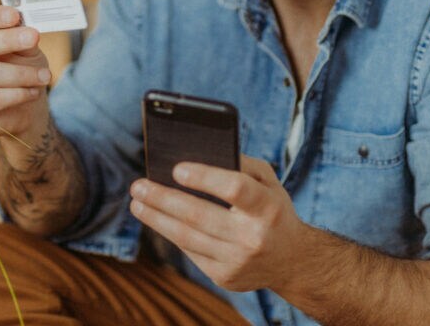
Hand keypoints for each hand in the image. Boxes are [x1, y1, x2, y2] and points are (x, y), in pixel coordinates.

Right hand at [0, 6, 51, 140]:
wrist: (19, 109)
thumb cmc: (16, 70)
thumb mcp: (22, 49)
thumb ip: (20, 36)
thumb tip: (26, 26)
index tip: (15, 15)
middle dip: (8, 40)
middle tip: (34, 37)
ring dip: (22, 73)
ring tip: (44, 75)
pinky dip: (19, 94)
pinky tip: (33, 92)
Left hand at [129, 155, 303, 292]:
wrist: (292, 261)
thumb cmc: (272, 210)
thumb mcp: (268, 182)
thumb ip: (241, 163)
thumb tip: (198, 153)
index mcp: (268, 207)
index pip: (235, 188)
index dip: (205, 178)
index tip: (176, 169)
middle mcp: (253, 236)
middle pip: (199, 215)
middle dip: (162, 199)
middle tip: (138, 185)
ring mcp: (238, 261)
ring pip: (187, 237)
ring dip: (156, 218)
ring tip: (137, 203)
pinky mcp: (225, 277)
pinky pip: (190, 252)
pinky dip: (170, 233)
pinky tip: (157, 219)